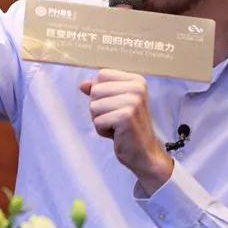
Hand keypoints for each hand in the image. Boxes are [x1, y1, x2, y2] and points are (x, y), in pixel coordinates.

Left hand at [80, 69, 172, 194]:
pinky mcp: (126, 116)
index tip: (116, 106)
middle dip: (99, 109)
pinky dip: (103, 131)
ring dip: (100, 120)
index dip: (100, 93)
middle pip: (95, 91)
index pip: (101, 75)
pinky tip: (118, 134)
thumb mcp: (114, 104)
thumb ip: (99, 91)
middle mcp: (137, 87)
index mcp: (136, 80)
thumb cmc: (128, 127)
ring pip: (93, 106)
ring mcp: (133, 101)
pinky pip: (97, 121)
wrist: (144, 152)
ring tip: (117, 126)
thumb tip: (83, 84)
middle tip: (116, 119)